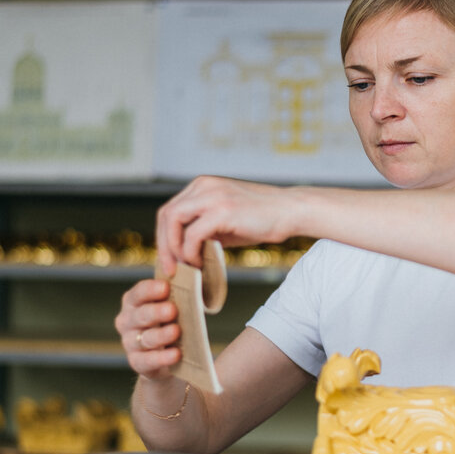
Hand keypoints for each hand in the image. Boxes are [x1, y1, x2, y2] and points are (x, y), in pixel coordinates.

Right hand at [115, 278, 181, 378]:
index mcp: (134, 301)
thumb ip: (178, 282)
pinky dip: (162, 358)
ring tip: (176, 331)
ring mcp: (130, 343)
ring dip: (161, 335)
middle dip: (156, 312)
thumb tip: (178, 267)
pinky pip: (148, 361)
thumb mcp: (175, 299)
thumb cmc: (173, 319)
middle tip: (173, 310)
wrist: (170, 355)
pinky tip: (176, 354)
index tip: (166, 286)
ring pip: (146, 338)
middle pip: (141, 315)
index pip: (139, 292)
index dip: (151, 288)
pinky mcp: (138, 362)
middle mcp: (127, 321)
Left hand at [155, 175, 299, 276]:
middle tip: (169, 267)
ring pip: (173, 221)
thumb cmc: (263, 217)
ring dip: (174, 248)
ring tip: (185, 266)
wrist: (291, 211)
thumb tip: (186, 251)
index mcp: (203, 186)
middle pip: (166, 215)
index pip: (170, 210)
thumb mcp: (227, 218)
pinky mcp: (223, 210)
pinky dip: (190, 251)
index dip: (164, 236)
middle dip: (164, 244)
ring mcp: (212, 196)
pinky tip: (200, 262)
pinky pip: (192, 234)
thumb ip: (205, 228)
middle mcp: (204, 186)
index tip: (169, 258)